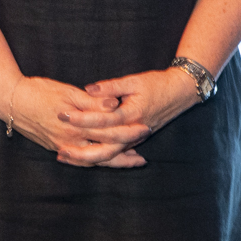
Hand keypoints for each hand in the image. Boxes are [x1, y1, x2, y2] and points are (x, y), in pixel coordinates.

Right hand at [0, 75, 142, 167]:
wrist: (10, 100)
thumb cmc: (39, 91)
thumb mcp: (68, 92)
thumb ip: (93, 101)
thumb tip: (115, 105)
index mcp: (76, 125)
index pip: (109, 133)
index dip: (129, 132)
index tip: (145, 129)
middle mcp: (70, 140)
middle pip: (105, 151)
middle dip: (126, 151)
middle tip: (144, 152)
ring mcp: (62, 146)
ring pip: (94, 160)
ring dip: (114, 161)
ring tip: (133, 161)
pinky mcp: (55, 147)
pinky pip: (80, 160)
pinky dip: (95, 162)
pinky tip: (105, 160)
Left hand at [65, 66, 205, 167]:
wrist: (181, 92)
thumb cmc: (158, 84)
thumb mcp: (134, 81)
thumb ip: (111, 86)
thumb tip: (89, 89)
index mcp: (132, 114)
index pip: (103, 120)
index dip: (82, 118)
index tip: (63, 115)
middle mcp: (133, 131)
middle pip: (104, 149)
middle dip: (80, 151)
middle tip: (59, 149)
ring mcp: (135, 138)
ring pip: (109, 156)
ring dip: (86, 159)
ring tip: (65, 157)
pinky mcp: (135, 140)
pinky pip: (115, 154)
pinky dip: (98, 159)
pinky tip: (82, 160)